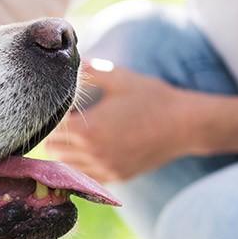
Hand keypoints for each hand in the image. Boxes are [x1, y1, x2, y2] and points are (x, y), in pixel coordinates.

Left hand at [45, 60, 197, 182]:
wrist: (185, 125)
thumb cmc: (152, 98)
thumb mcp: (120, 78)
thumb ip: (90, 71)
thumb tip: (69, 61)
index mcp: (89, 130)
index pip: (51, 130)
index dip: (52, 118)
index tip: (60, 108)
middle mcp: (93, 154)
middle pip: (54, 151)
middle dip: (55, 136)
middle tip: (66, 121)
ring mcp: (106, 169)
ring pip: (67, 167)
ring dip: (66, 153)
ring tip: (78, 136)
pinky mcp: (117, 177)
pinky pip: (87, 177)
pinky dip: (82, 166)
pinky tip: (92, 151)